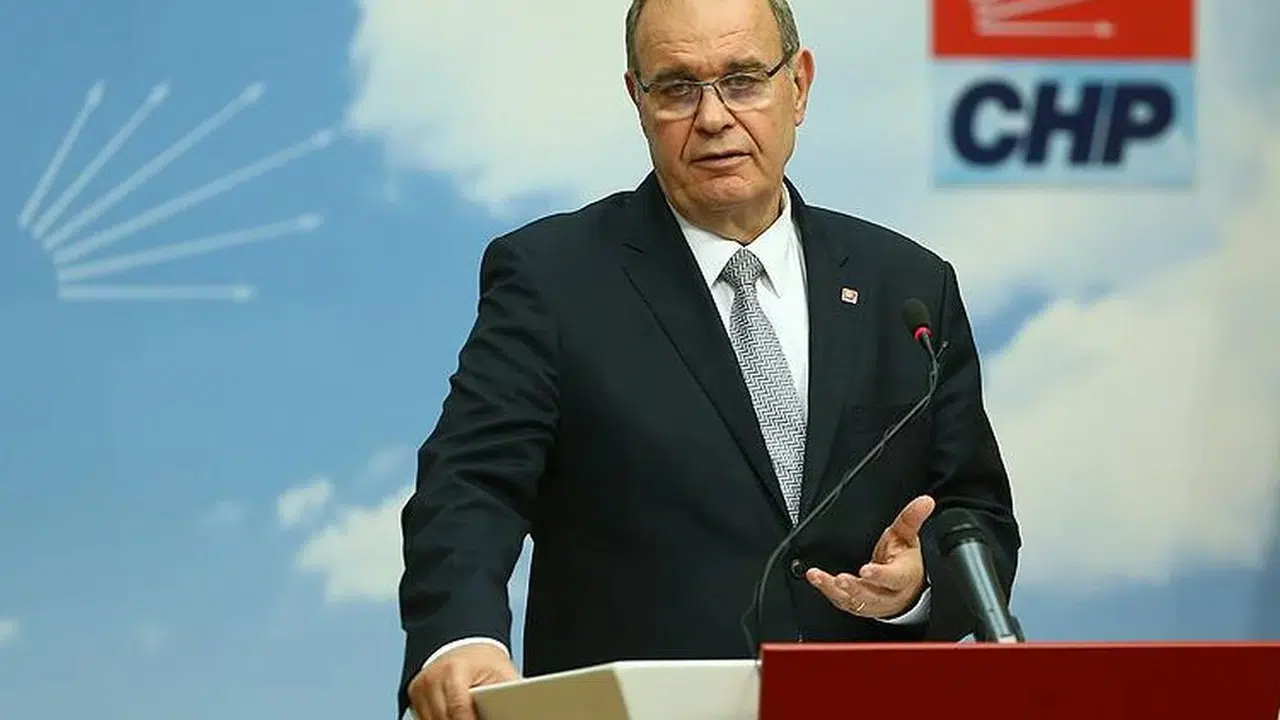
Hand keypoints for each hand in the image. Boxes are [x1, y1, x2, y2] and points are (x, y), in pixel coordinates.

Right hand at [407, 643, 519, 719]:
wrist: (463, 644)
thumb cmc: (483, 660)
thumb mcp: (502, 673)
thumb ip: (509, 692)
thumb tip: (520, 709)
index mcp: (454, 670)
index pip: (459, 710)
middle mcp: (432, 677)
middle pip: (443, 719)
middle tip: (481, 718)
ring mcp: (419, 686)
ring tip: (470, 716)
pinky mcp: (413, 694)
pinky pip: (425, 718)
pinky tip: (456, 716)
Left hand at [806, 495, 934, 618]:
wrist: (907, 591)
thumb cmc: (906, 562)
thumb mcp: (908, 537)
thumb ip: (912, 519)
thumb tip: (925, 501)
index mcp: (902, 576)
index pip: (893, 578)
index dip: (880, 576)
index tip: (866, 570)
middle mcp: (886, 594)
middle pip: (871, 594)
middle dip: (855, 588)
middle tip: (840, 579)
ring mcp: (871, 602)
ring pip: (853, 601)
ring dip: (833, 590)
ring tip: (818, 577)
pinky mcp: (856, 605)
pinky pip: (840, 601)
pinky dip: (826, 590)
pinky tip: (816, 579)